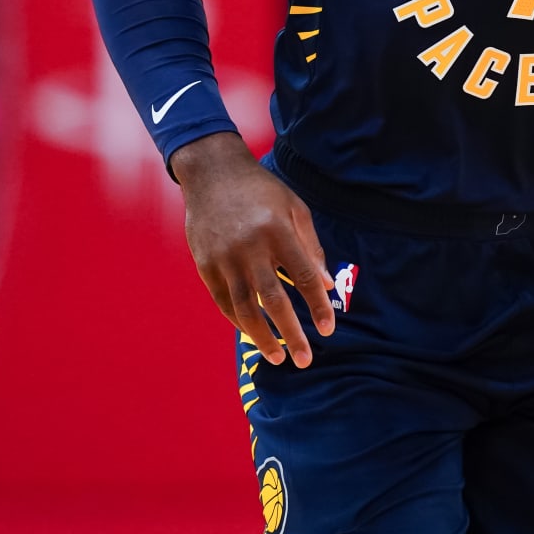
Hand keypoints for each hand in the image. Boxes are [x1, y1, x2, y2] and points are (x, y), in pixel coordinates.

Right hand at [169, 132, 335, 366]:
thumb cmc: (261, 191)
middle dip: (291, 333)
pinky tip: (253, 334)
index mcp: (277, 230)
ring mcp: (224, 257)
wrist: (212, 173)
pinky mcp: (205, 264)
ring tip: (278, 357)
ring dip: (262, 337)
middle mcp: (250, 246)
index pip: (303, 276)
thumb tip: (327, 285)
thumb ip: (311, 246)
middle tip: (304, 359)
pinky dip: (239, 322)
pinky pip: (224, 301)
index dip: (317, 305)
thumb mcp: (294, 207)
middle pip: (274, 299)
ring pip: (245, 307)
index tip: (328, 329)